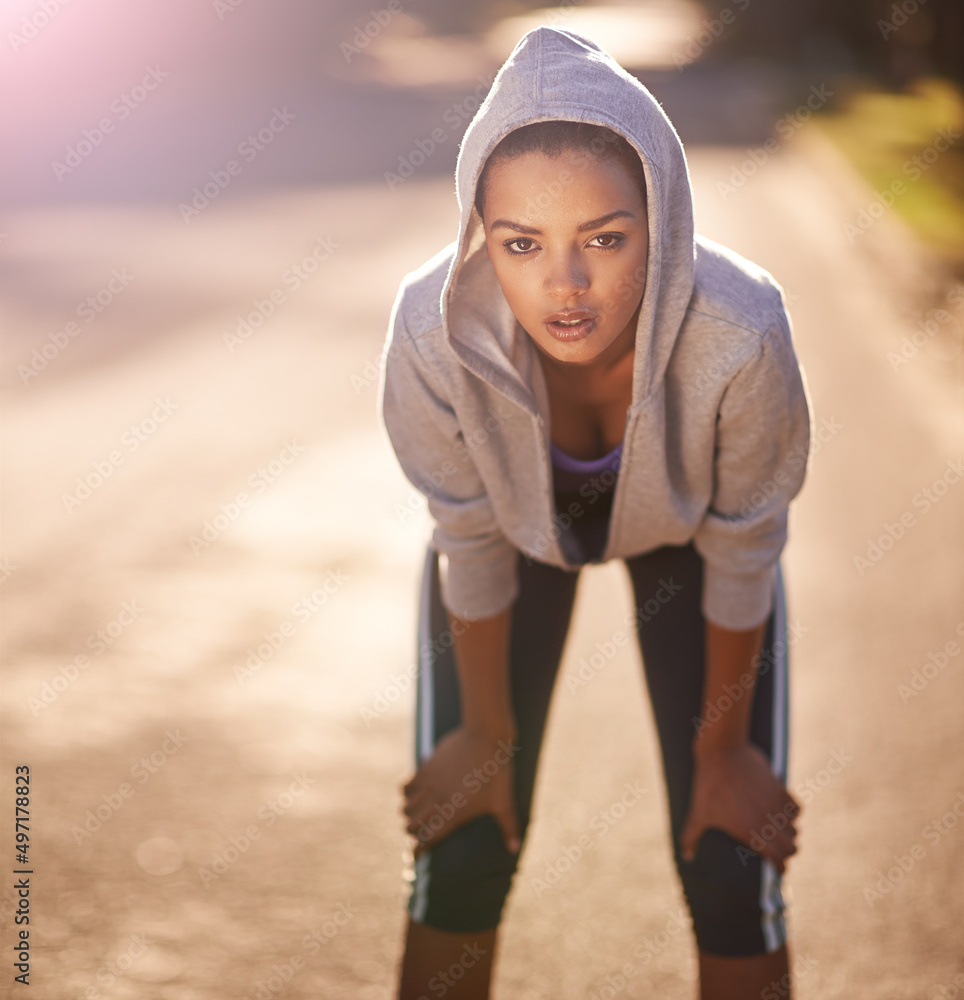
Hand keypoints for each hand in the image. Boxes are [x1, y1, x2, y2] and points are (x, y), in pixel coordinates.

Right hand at [402, 726, 520, 858]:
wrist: (485, 737)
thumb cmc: (497, 771)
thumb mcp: (504, 801)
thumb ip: (508, 826)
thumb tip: (515, 849)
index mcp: (453, 814)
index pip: (426, 840)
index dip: (419, 851)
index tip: (417, 854)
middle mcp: (436, 801)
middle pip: (411, 826)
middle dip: (413, 832)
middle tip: (421, 831)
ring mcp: (429, 783)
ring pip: (405, 807)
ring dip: (409, 813)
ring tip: (418, 813)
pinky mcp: (426, 767)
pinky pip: (406, 785)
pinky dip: (406, 792)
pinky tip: (415, 791)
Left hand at [679, 742, 800, 874]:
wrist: (722, 751)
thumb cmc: (708, 784)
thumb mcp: (698, 812)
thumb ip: (691, 836)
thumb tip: (686, 857)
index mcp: (749, 831)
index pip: (778, 859)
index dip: (780, 868)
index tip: (778, 870)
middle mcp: (766, 820)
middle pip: (791, 847)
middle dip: (787, 853)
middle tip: (778, 854)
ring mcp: (774, 803)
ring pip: (794, 829)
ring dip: (789, 834)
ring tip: (779, 835)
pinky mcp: (779, 787)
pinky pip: (796, 808)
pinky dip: (793, 814)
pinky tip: (783, 814)